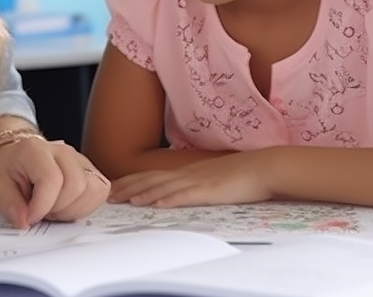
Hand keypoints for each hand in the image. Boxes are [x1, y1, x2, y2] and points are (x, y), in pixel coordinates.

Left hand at [0, 138, 109, 227]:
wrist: (17, 158)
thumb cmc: (9, 170)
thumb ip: (8, 204)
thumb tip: (25, 220)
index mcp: (36, 151)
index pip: (51, 179)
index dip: (42, 205)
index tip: (30, 217)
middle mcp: (62, 152)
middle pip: (76, 185)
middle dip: (58, 209)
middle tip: (42, 213)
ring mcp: (80, 160)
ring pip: (93, 189)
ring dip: (73, 209)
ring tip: (54, 209)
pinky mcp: (91, 171)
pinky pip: (100, 191)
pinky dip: (86, 206)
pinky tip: (67, 207)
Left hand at [108, 150, 272, 206]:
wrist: (264, 166)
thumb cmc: (241, 173)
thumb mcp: (211, 177)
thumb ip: (194, 182)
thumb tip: (178, 191)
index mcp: (186, 171)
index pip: (152, 175)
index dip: (131, 181)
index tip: (113, 188)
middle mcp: (188, 174)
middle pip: (152, 180)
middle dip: (128, 188)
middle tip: (109, 196)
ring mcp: (199, 181)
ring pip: (166, 188)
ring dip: (145, 194)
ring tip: (126, 200)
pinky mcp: (211, 190)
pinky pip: (188, 196)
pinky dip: (172, 200)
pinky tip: (159, 205)